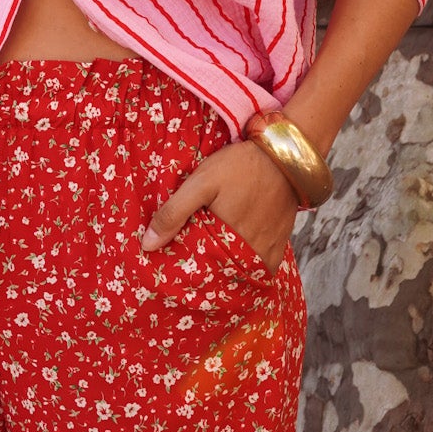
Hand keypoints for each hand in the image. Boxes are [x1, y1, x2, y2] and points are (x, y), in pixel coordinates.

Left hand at [141, 140, 298, 276]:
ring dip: (226, 270)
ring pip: (240, 273)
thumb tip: (148, 244)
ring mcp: (268, 252)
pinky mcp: (280, 246)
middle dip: (204, 273)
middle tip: (189, 266)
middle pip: (221, 275)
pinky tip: (233, 256)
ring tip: (209, 261)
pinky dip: (247, 266)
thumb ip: (174, 212)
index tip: (170, 269)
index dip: (184, 271)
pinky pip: (260, 267)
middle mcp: (250, 254)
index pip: (199, 272)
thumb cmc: (240, 166)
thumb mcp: (201, 182)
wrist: (284, 156)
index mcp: (226, 241)